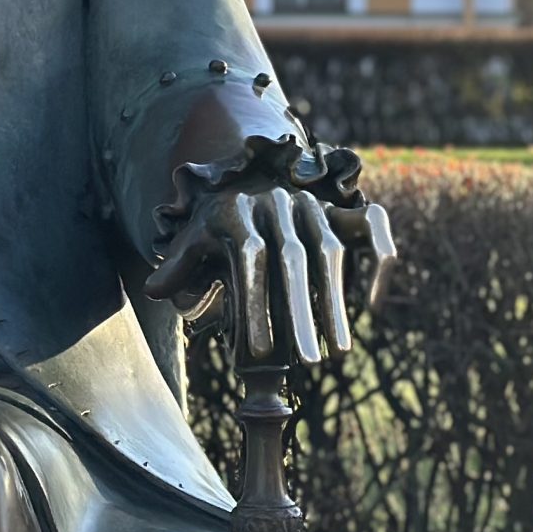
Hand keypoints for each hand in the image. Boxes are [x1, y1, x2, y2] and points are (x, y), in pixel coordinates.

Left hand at [142, 133, 393, 365]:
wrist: (254, 168)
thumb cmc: (221, 217)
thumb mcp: (194, 234)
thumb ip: (179, 263)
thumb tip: (154, 291)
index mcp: (238, 212)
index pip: (248, 262)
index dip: (253, 306)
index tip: (255, 354)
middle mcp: (279, 203)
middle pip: (293, 261)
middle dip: (300, 314)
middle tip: (306, 363)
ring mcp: (314, 203)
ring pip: (332, 252)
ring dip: (335, 302)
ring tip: (337, 351)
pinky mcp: (343, 205)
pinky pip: (373, 229)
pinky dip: (379, 265)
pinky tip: (372, 306)